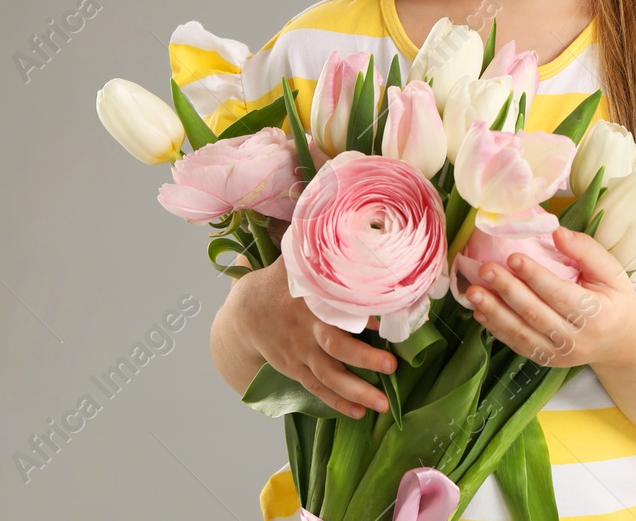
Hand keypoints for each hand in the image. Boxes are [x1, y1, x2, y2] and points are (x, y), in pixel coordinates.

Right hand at [238, 260, 394, 418]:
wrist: (244, 314)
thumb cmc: (281, 283)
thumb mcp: (296, 262)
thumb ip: (320, 251)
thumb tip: (346, 223)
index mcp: (309, 300)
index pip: (336, 306)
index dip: (361, 313)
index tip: (388, 318)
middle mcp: (305, 329)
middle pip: (335, 347)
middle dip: (364, 358)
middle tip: (391, 365)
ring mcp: (300, 354)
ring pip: (329, 376)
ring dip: (357, 391)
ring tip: (383, 405)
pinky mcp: (297, 370)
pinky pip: (319, 389)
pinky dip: (338, 403)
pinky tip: (361, 412)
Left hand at [463, 227, 635, 367]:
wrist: (621, 343)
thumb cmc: (615, 300)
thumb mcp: (611, 272)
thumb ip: (585, 250)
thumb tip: (555, 231)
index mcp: (596, 314)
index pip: (559, 294)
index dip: (535, 276)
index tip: (513, 256)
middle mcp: (577, 339)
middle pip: (535, 314)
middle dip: (507, 290)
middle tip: (485, 269)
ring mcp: (560, 354)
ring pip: (521, 333)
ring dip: (494, 312)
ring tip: (473, 291)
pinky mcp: (546, 360)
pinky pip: (517, 345)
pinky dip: (496, 328)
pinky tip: (480, 311)